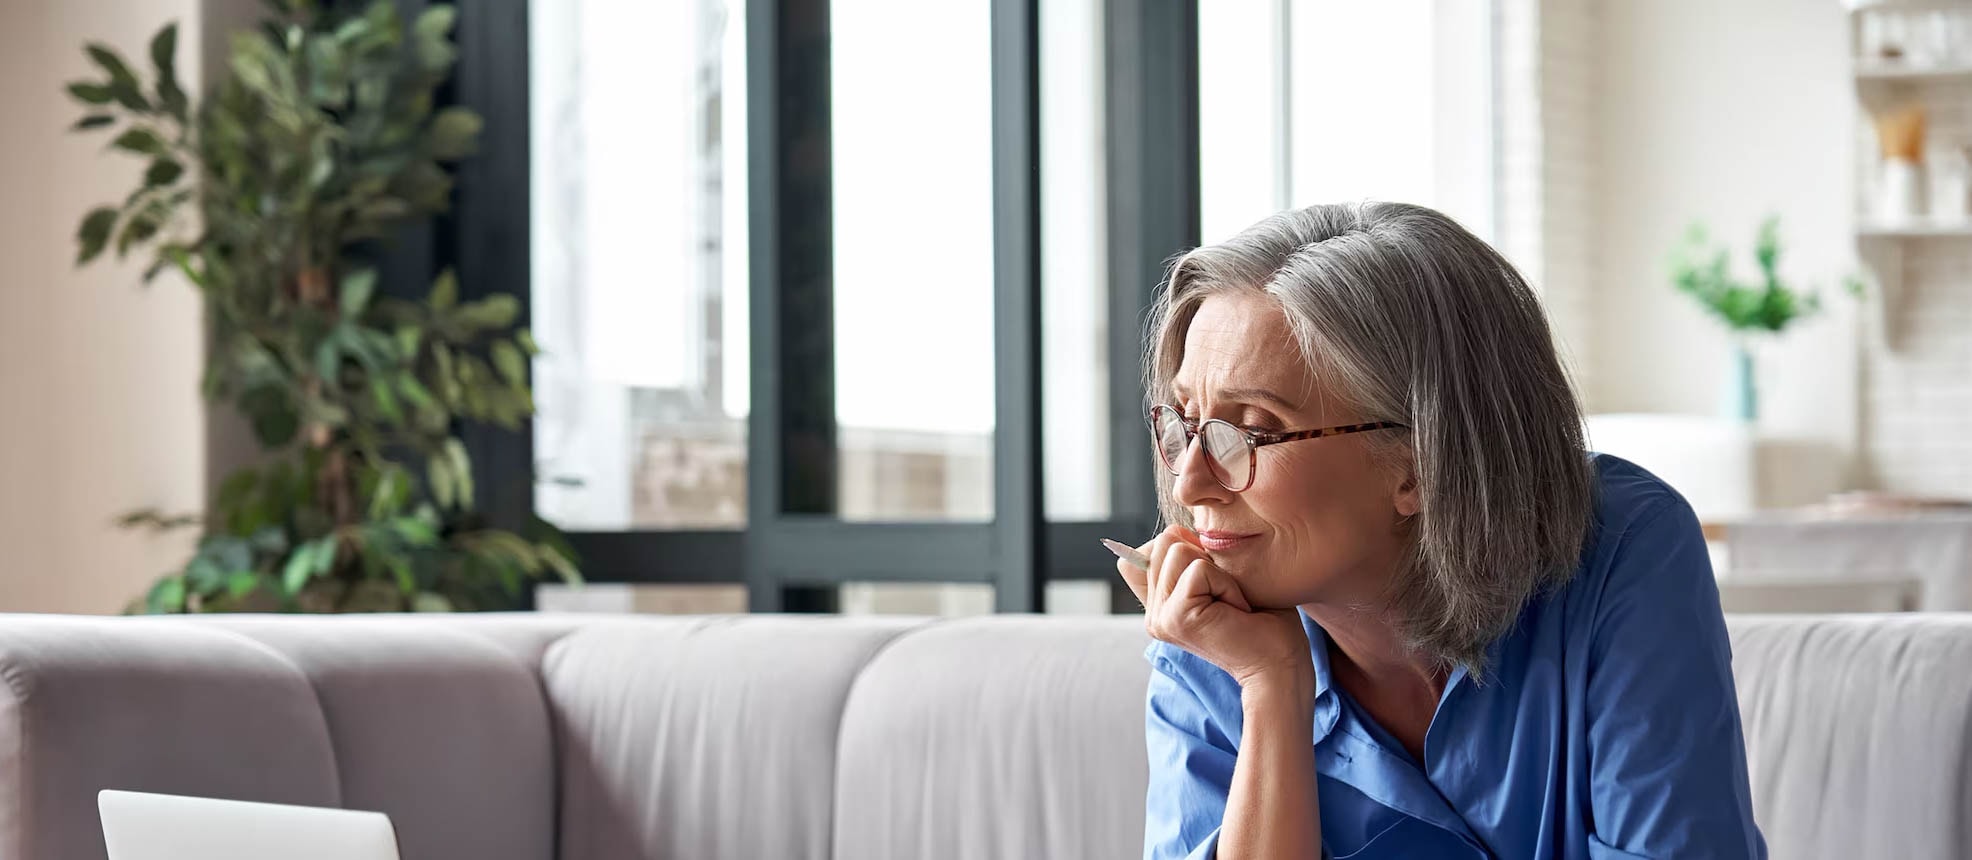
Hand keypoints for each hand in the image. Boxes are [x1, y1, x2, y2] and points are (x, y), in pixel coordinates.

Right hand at [1114, 525, 1313, 691]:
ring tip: (1232, 604)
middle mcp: (1153, 614)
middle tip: (1227, 596)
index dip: (1183, 549)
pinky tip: (1237, 611)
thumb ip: (1189, 561)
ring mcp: (1160, 618)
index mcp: (1159, 606)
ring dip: (1218, 571)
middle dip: (1206, 558)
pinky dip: (1227, 584)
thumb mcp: (1221, 580)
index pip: (1144, 551)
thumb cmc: (1262, 621)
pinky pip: (1199, 569)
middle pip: (1165, 541)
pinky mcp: (1176, 617)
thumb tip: (1176, 532)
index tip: (1214, 585)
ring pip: (1178, 549)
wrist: (1280, 665)